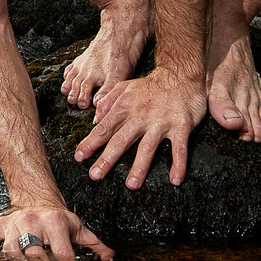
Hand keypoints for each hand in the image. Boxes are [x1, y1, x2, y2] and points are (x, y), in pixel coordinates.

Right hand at [0, 204, 112, 260]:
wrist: (36, 197)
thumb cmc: (58, 218)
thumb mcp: (79, 228)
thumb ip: (96, 245)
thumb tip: (110, 259)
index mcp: (55, 222)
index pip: (62, 253)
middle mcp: (33, 221)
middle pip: (34, 255)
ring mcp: (14, 224)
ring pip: (11, 251)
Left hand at [73, 66, 205, 188]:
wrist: (181, 76)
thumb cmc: (151, 85)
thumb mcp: (125, 87)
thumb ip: (108, 101)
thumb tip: (95, 119)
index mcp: (125, 106)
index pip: (104, 128)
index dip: (91, 143)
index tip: (79, 157)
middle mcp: (141, 115)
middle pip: (121, 139)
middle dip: (107, 158)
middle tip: (95, 175)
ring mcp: (161, 122)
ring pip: (148, 146)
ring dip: (139, 166)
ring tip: (131, 184)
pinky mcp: (181, 126)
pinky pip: (179, 148)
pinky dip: (178, 163)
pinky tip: (175, 179)